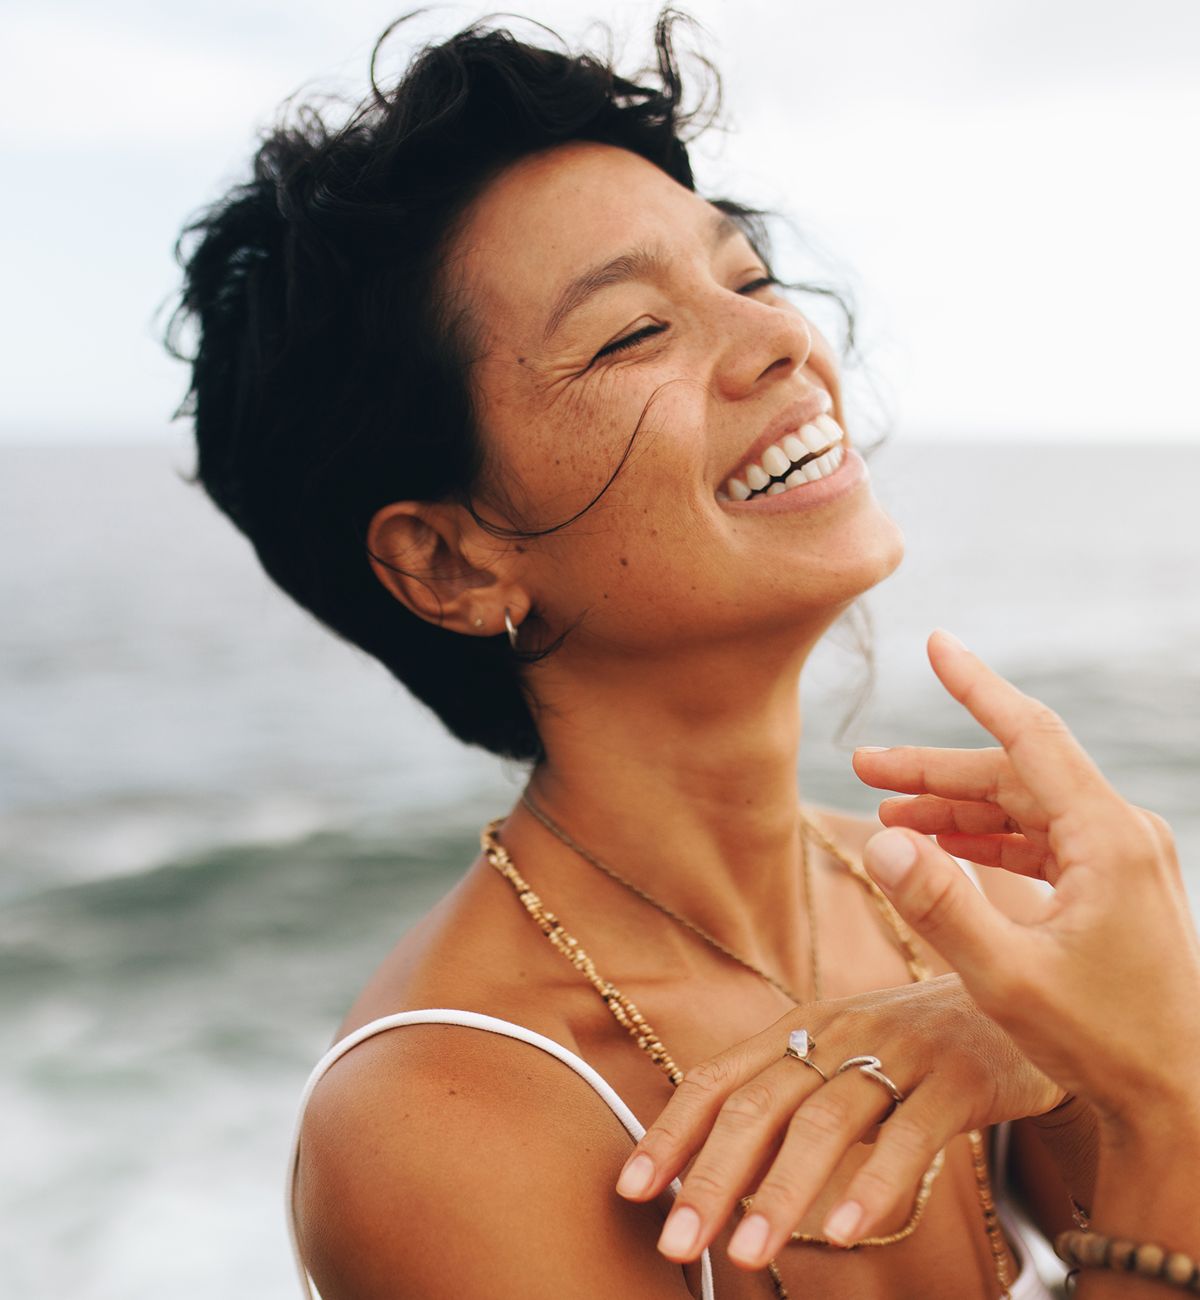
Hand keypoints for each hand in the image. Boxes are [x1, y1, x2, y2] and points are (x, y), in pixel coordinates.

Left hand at [614, 973, 1061, 1269]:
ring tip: (746, 1255)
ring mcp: (898, 1051)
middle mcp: (838, 1032)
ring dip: (779, 1193)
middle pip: (759, 1104)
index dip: (671, 1131)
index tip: (631, 1189)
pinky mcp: (958, 1078)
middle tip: (676, 1242)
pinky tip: (842, 1235)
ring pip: (824, 1123)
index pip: (718, 1078)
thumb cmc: (914, 1042)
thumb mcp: (841, 1054)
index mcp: (800, 1025)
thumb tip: (714, 1168)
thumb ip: (787, 1099)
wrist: (1021, 988)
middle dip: (711, 1175)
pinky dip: (873, 1186)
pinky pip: (910, 1136)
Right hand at [853, 629, 1199, 1138]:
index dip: (977, 686)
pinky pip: (1040, 840)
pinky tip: (941, 848)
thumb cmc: (1104, 1043)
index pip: (1031, 735)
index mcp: (1106, 838)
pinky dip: (987, 839)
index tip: (936, 642)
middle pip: (1014, 774)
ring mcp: (1121, 859)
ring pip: (1024, 806)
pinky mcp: (1114, 886)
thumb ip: (941, 907)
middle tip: (862, 768)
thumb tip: (880, 843)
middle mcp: (1120, 834)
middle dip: (935, 770)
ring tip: (887, 814)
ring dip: (956, 807)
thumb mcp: (1009, 979)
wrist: (1181, 1100)